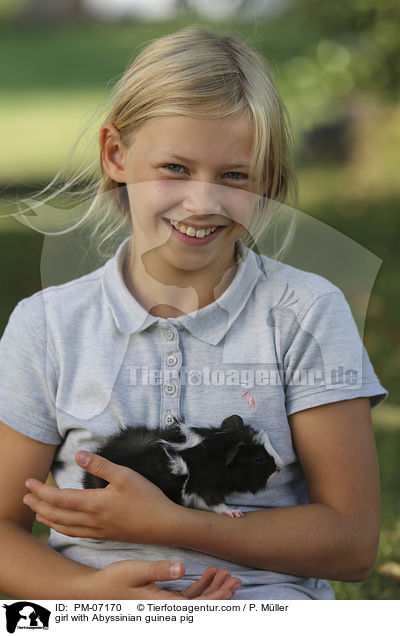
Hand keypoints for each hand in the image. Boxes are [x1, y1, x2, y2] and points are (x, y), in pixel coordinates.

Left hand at [23, 451, 180, 543]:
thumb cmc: (147, 499)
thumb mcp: (125, 476)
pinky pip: (76, 534)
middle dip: (38, 506)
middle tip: (25, 497)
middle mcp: (91, 520)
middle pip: (56, 515)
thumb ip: (100, 465)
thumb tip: (79, 455)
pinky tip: (64, 526)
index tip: (29, 483)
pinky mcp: (105, 535)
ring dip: (48, 519)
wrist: (164, 526)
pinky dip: (63, 529)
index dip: (41, 491)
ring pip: (64, 527)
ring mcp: (98, 530)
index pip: (59, 498)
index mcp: (94, 504)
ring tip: (37, 512)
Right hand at [76, 561, 241, 599]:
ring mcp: (166, 608)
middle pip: (201, 607)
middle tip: (235, 579)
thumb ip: (159, 571)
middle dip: (220, 594)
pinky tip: (208, 574)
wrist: (96, 591)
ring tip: (224, 574)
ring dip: (212, 589)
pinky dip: (200, 587)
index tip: (231, 586)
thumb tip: (182, 568)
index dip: (216, 598)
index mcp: (162, 607)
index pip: (197, 608)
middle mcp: (167, 611)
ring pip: (197, 603)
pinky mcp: (163, 601)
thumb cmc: (114, 581)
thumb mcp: (136, 571)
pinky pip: (187, 598)